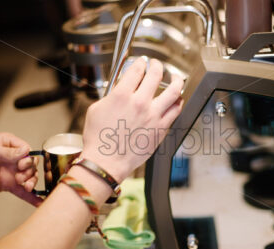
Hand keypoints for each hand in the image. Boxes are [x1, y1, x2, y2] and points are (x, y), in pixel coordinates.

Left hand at [0, 133, 41, 205]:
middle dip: (29, 172)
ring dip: (31, 183)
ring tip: (26, 187)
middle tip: (20, 177)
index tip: (20, 165)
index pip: (27, 150)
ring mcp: (10, 172)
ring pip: (29, 178)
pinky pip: (21, 192)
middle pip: (31, 165)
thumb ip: (7, 152)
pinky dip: (31, 197)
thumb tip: (25, 152)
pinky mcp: (6, 185)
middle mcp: (12, 158)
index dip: (27, 159)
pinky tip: (40, 203)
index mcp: (9, 144)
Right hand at [81, 58, 183, 181]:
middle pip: (156, 75)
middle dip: (156, 65)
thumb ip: (111, 95)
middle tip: (156, 64)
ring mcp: (153, 116)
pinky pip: (176, 111)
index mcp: (122, 95)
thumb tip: (120, 89)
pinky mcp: (161, 129)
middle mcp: (140, 103)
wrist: (107, 162)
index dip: (140, 62)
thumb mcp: (96, 109)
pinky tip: (177, 98)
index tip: (141, 62)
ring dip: (176, 80)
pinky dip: (177, 101)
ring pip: (173, 91)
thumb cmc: (99, 139)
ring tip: (175, 77)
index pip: (137, 70)